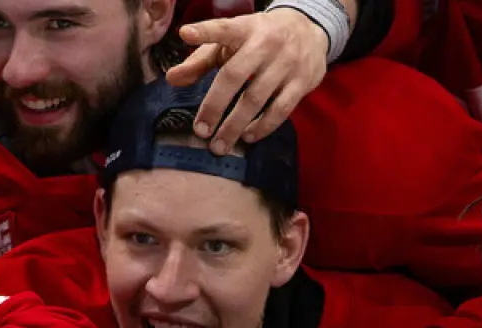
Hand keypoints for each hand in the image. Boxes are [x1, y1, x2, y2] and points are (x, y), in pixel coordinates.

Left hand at [170, 8, 329, 155]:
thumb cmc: (260, 39)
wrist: (309, 30)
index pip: (223, 28)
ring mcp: (286, 63)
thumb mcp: (231, 42)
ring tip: (220, 144)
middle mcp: (265, 43)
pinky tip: (247, 137)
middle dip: (215, 105)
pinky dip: (263, 127)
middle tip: (200, 130)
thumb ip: (201, 60)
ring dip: (236, 125)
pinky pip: (280, 110)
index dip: (205, 32)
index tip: (185, 34)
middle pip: (235, 76)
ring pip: (256, 98)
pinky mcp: (301, 82)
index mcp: (244, 28)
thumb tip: (172, 79)